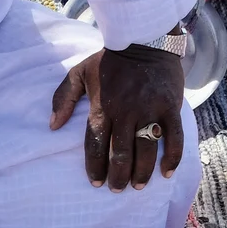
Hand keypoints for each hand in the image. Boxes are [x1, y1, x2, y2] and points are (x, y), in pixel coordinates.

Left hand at [50, 41, 184, 190]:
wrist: (145, 38)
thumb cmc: (109, 60)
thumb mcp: (79, 73)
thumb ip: (63, 98)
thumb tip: (53, 126)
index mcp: (102, 106)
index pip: (95, 145)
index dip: (95, 167)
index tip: (97, 182)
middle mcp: (126, 112)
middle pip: (120, 153)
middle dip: (118, 176)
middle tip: (117, 189)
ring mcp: (150, 110)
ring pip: (146, 150)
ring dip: (142, 173)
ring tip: (138, 186)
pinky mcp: (170, 107)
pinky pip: (173, 138)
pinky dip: (171, 158)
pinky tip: (166, 174)